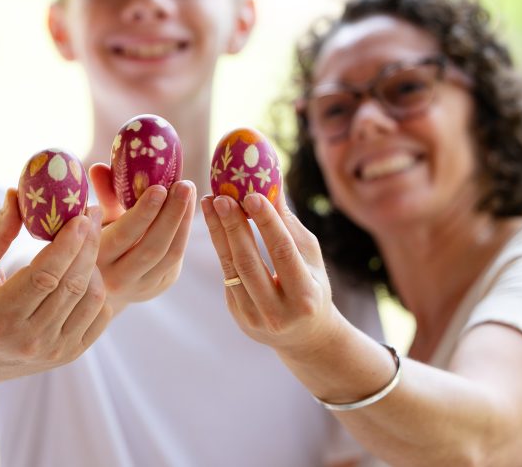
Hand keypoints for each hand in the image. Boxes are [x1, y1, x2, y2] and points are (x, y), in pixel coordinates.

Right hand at [0, 189, 111, 386]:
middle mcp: (28, 340)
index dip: (67, 244)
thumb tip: (16, 194)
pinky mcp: (69, 356)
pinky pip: (100, 316)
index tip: (79, 215)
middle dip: (87, 243)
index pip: (44, 276)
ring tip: (84, 240)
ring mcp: (52, 352)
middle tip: (91, 212)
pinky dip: (98, 287)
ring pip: (92, 298)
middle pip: (73, 284)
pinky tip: (84, 269)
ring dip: (94, 263)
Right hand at [87, 163, 194, 310]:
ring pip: (169, 255)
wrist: (106, 280)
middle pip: (151, 247)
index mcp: (96, 259)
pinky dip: (184, 232)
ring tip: (189, 191)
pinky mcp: (160, 286)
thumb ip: (102, 196)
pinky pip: (176, 259)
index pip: (123, 236)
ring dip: (183, 221)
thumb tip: (98, 168)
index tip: (159, 188)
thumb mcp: (99, 221)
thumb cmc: (101, 240)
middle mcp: (117, 279)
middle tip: (183, 185)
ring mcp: (141, 287)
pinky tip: (188, 208)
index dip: (143, 213)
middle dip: (171, 215)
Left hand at [200, 192, 338, 355]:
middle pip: (249, 262)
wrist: (305, 336)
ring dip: (218, 233)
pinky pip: (226, 277)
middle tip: (221, 197)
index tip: (252, 195)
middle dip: (233, 227)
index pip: (283, 252)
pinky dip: (220, 248)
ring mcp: (255, 318)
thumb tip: (272, 185)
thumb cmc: (312, 285)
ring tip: (210, 204)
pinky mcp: (238, 317)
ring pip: (232, 269)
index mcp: (305, 296)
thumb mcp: (310, 257)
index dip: (267, 222)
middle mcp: (278, 312)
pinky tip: (214, 223)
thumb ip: (289, 225)